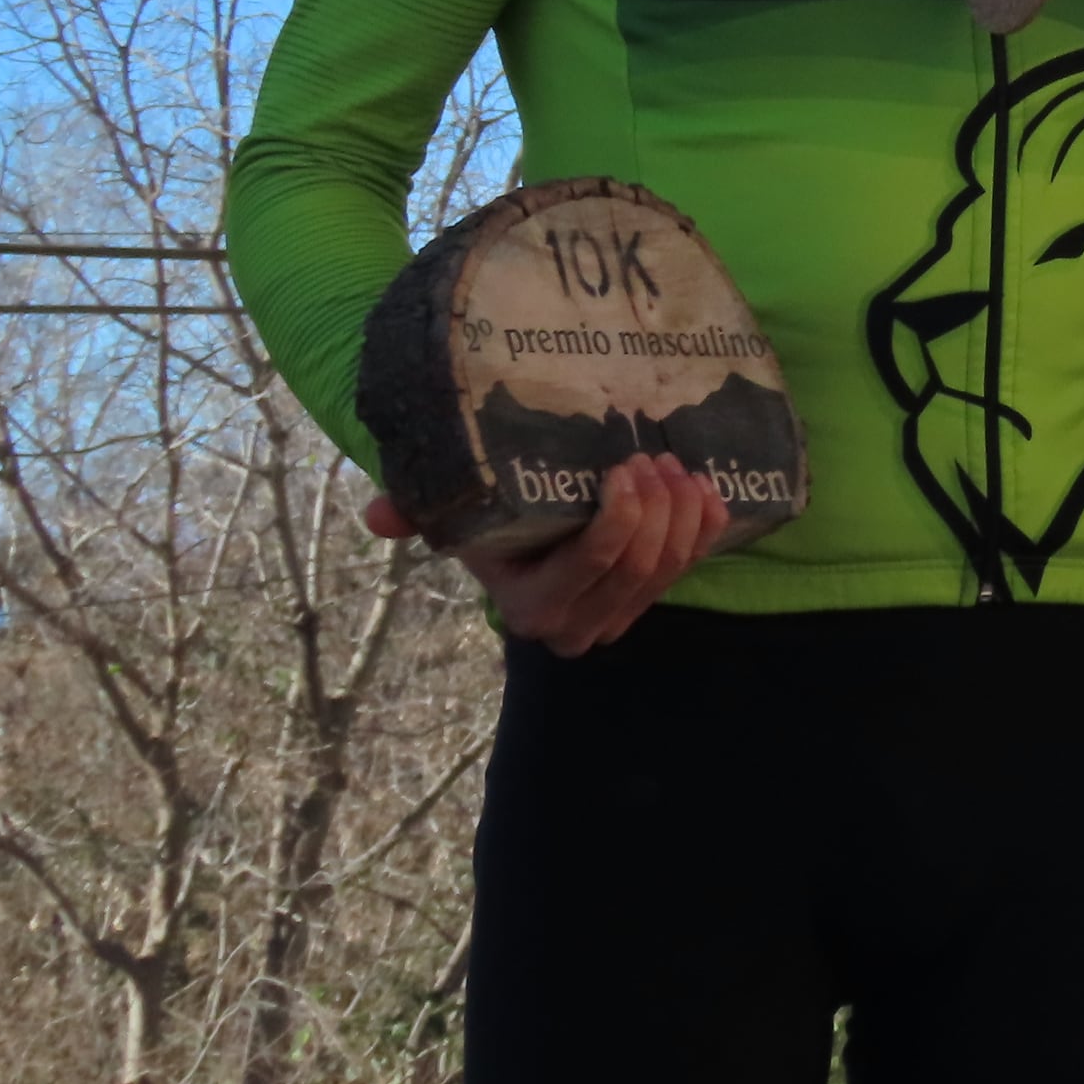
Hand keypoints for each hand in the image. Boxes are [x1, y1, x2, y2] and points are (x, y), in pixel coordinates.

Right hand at [365, 452, 732, 656]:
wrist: (522, 546)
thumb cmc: (489, 525)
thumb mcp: (454, 517)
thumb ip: (414, 514)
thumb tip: (375, 516)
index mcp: (531, 607)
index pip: (592, 562)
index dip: (621, 514)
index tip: (623, 465)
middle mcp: (576, 627)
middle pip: (639, 565)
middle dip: (657, 506)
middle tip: (652, 456)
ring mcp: (617, 621)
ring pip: (669, 569)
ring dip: (682, 512)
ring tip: (674, 465)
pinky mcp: (647, 605)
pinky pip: (690, 570)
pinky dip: (706, 528)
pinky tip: (708, 490)